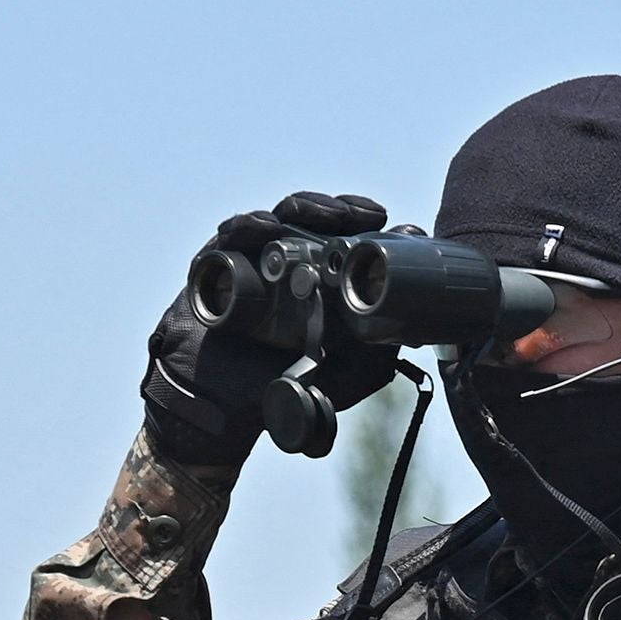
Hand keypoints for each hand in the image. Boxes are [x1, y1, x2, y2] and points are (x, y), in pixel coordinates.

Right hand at [142, 191, 393, 467]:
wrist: (222, 410)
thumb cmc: (279, 387)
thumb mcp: (343, 377)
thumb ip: (375, 357)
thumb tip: (409, 333)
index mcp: (311, 278)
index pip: (337, 235)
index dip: (359, 220)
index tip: (382, 219)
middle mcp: (279, 263)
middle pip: (309, 219)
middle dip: (337, 210)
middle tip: (362, 215)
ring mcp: (246, 262)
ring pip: (274, 219)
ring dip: (302, 210)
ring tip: (325, 216)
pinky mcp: (211, 267)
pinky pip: (227, 238)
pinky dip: (245, 227)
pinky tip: (264, 227)